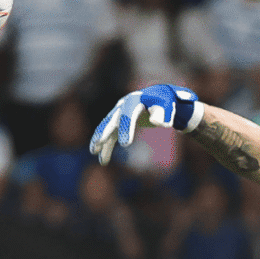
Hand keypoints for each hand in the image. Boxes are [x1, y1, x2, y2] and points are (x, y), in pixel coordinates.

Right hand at [89, 84, 204, 164]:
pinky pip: (110, 136)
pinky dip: (106, 147)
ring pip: (107, 128)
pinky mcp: (119, 124)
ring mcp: (119, 114)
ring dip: (99, 139)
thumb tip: (156, 121)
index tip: (125, 144)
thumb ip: (162, 113)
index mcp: (135, 100)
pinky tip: (103, 160)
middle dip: (105, 132)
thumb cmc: (164, 103)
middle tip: (99, 143)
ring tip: (93, 152)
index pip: (129, 114)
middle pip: (112, 120)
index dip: (126, 128)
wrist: (159, 98)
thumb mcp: (166, 106)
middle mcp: (123, 106)